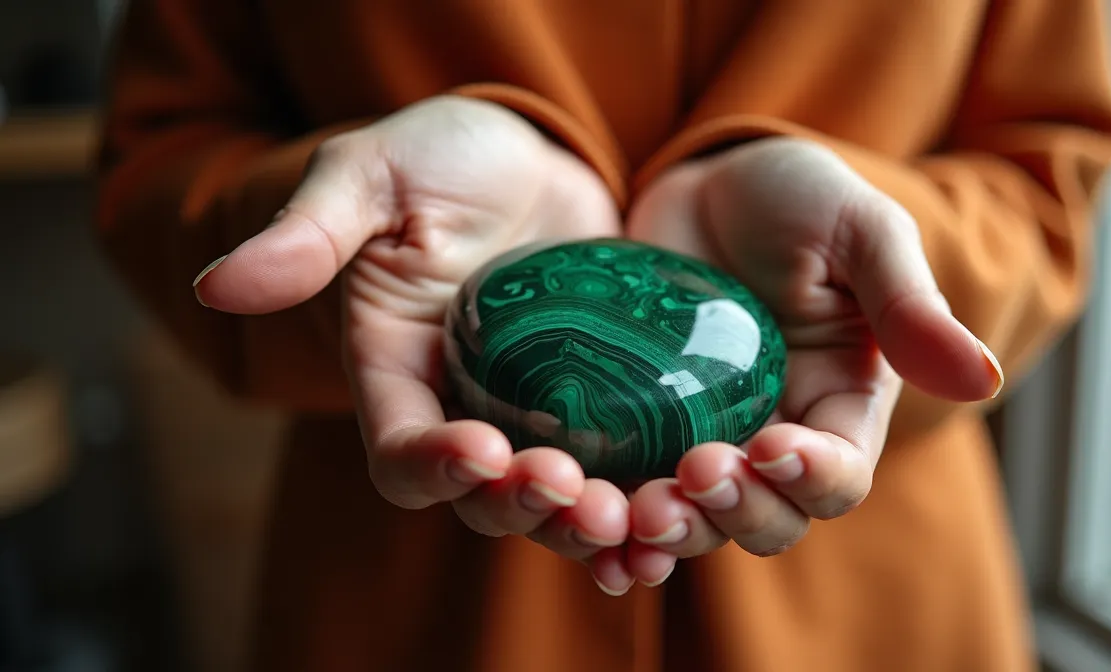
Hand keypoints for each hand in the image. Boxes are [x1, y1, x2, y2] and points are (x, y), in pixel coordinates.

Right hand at [192, 96, 639, 592]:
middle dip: (523, 507)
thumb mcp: (368, 177)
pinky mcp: (599, 400)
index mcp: (396, 370)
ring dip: (586, 523)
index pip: (399, 448)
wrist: (527, 154)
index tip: (482, 449)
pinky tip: (676, 517)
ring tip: (631, 521)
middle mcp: (461, 407)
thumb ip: (308, 234)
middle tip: (575, 494)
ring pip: (551, 501)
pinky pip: (617, 469)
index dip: (434, 464)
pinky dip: (640, 502)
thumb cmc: (437, 157)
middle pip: (480, 497)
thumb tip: (217, 286)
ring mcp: (534, 411)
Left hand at [622, 137, 1003, 585]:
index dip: (811, 476)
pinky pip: (628, 495)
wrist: (703, 181)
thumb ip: (911, 306)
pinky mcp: (637, 430)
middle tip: (694, 475)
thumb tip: (984, 379)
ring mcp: (703, 438)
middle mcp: (776, 436)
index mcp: (841, 404)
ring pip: (696, 522)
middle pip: (769, 518)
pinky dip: (613, 527)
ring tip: (636, 512)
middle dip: (736, 513)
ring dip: (672, 530)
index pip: (840, 473)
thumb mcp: (862, 233)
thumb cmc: (796, 197)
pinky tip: (588, 525)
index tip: (772, 444)